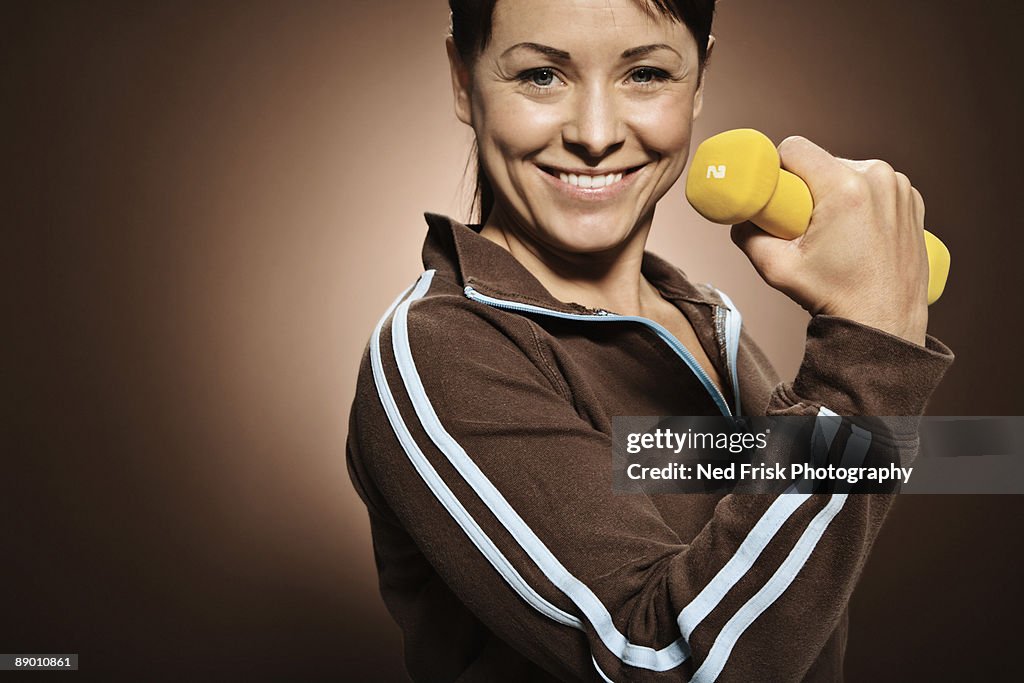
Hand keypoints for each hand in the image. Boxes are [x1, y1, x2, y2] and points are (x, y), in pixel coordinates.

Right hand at [730, 136, 928, 345]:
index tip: (779, 196)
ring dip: (835, 192)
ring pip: (849, 172)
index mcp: (845, 188)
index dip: (778, 169)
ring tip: (835, 233)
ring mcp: (900, 187)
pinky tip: (858, 233)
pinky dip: (861, 201)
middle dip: (807, 186)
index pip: (795, 148)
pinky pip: (874, 186)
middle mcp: (879, 178)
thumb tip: (739, 218)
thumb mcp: (777, 269)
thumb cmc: (835, 297)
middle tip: (803, 223)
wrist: (884, 322)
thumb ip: (747, 236)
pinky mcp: (911, 199)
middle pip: (823, 161)